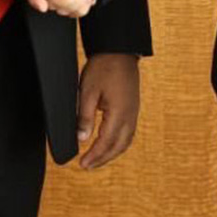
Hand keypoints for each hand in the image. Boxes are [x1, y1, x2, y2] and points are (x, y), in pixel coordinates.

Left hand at [76, 53, 140, 169]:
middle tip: (87, 166)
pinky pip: (129, 132)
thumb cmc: (104, 67)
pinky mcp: (134, 108)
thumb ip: (84, 117)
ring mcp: (134, 112)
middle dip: (103, 159)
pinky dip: (118, 143)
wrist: (119, 51)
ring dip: (111, 153)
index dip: (94, 156)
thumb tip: (82, 138)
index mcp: (119, 113)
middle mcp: (130, 116)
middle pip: (118, 147)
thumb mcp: (88, 91)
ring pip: (126, 141)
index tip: (82, 164)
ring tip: (97, 159)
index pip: (106, 142)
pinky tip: (109, 143)